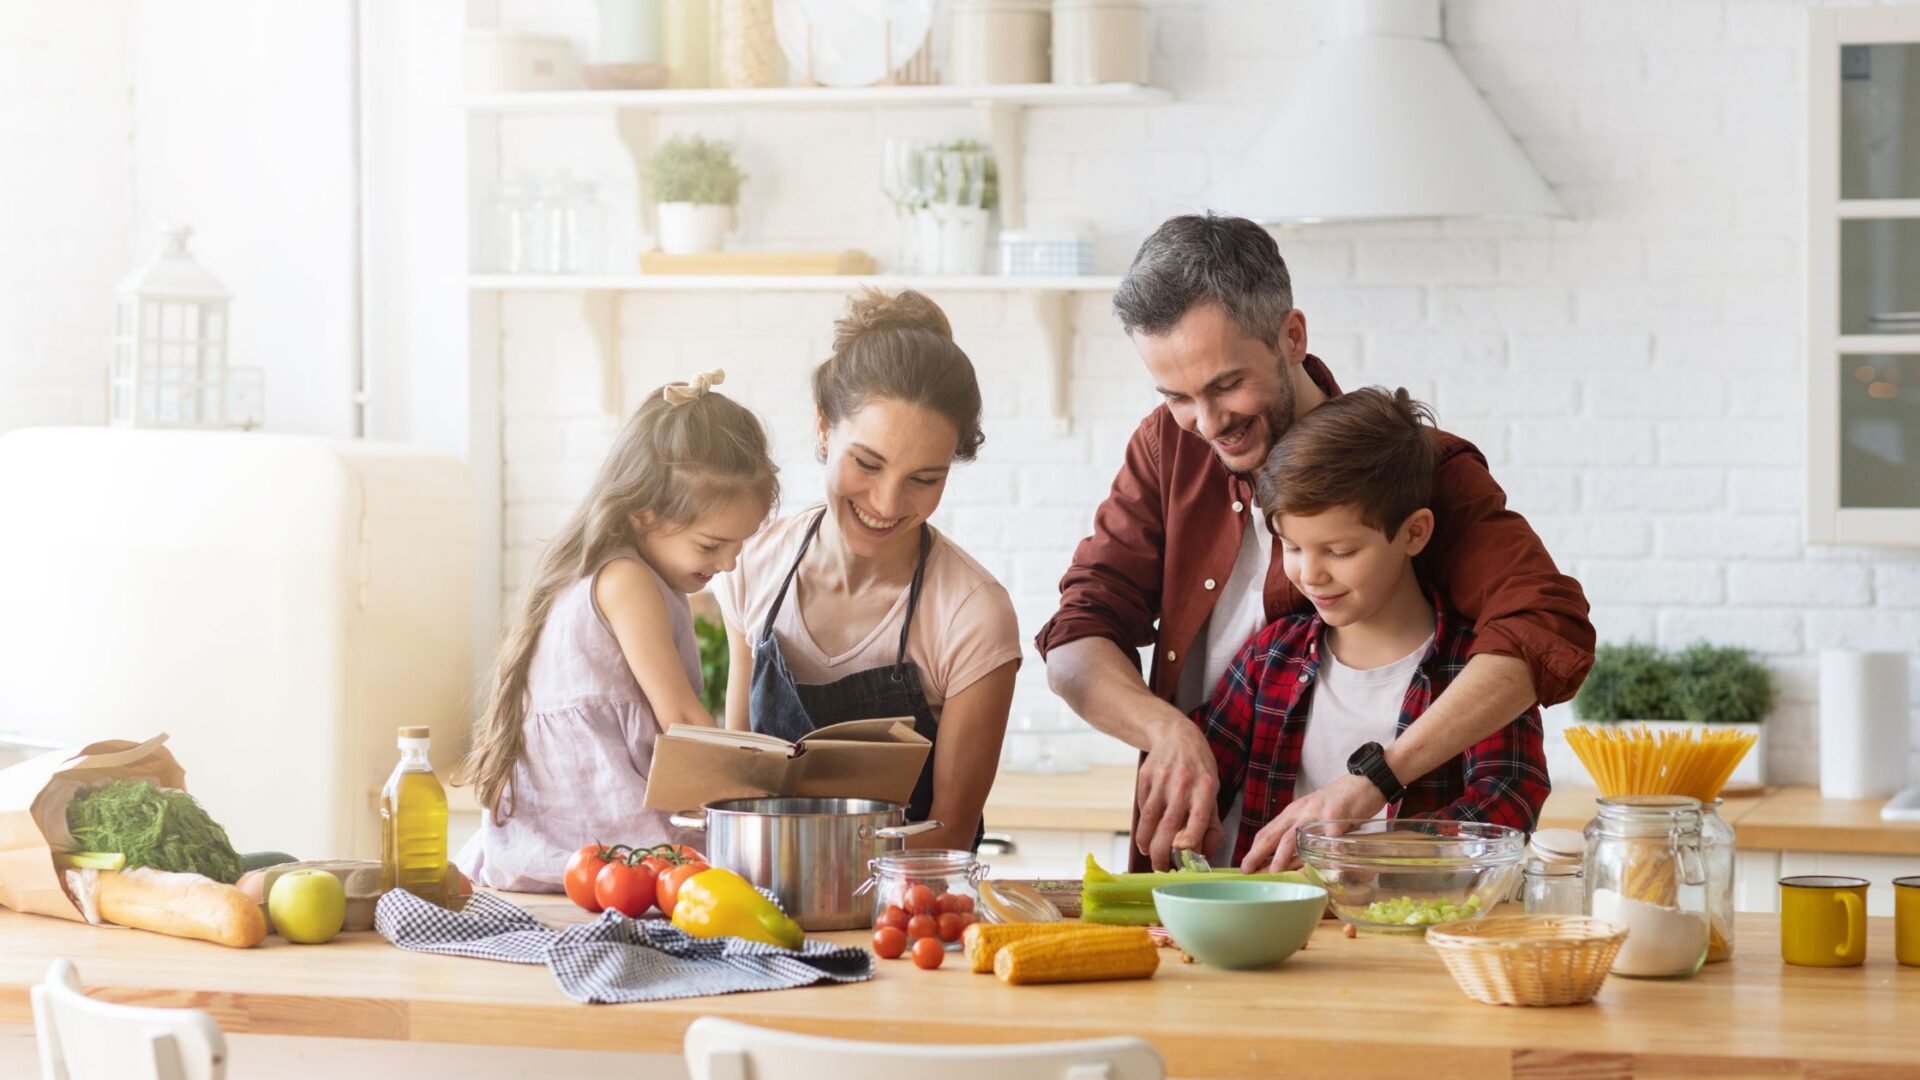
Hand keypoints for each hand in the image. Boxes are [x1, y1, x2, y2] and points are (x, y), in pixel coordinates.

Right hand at [1132, 716, 1221, 870]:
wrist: (1176, 735)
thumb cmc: (1199, 770)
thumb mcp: (1213, 792)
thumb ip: (1210, 824)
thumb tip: (1204, 855)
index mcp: (1205, 789)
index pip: (1198, 820)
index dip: (1189, 841)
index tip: (1183, 857)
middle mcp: (1183, 784)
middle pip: (1168, 825)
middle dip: (1161, 853)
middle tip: (1161, 867)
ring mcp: (1161, 779)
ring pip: (1148, 819)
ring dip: (1146, 843)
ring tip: (1149, 854)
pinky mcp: (1144, 777)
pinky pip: (1141, 807)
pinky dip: (1142, 824)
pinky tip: (1147, 832)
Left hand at [1239, 773, 1384, 872]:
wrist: (1364, 781)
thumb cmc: (1339, 803)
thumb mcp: (1314, 816)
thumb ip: (1303, 835)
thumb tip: (1291, 862)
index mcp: (1293, 813)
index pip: (1267, 832)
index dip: (1254, 849)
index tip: (1244, 866)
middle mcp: (1301, 813)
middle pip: (1274, 835)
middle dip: (1258, 854)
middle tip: (1247, 870)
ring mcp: (1317, 813)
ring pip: (1295, 836)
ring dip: (1283, 856)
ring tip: (1275, 872)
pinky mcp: (1337, 814)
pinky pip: (1330, 837)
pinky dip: (1328, 853)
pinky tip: (1327, 868)